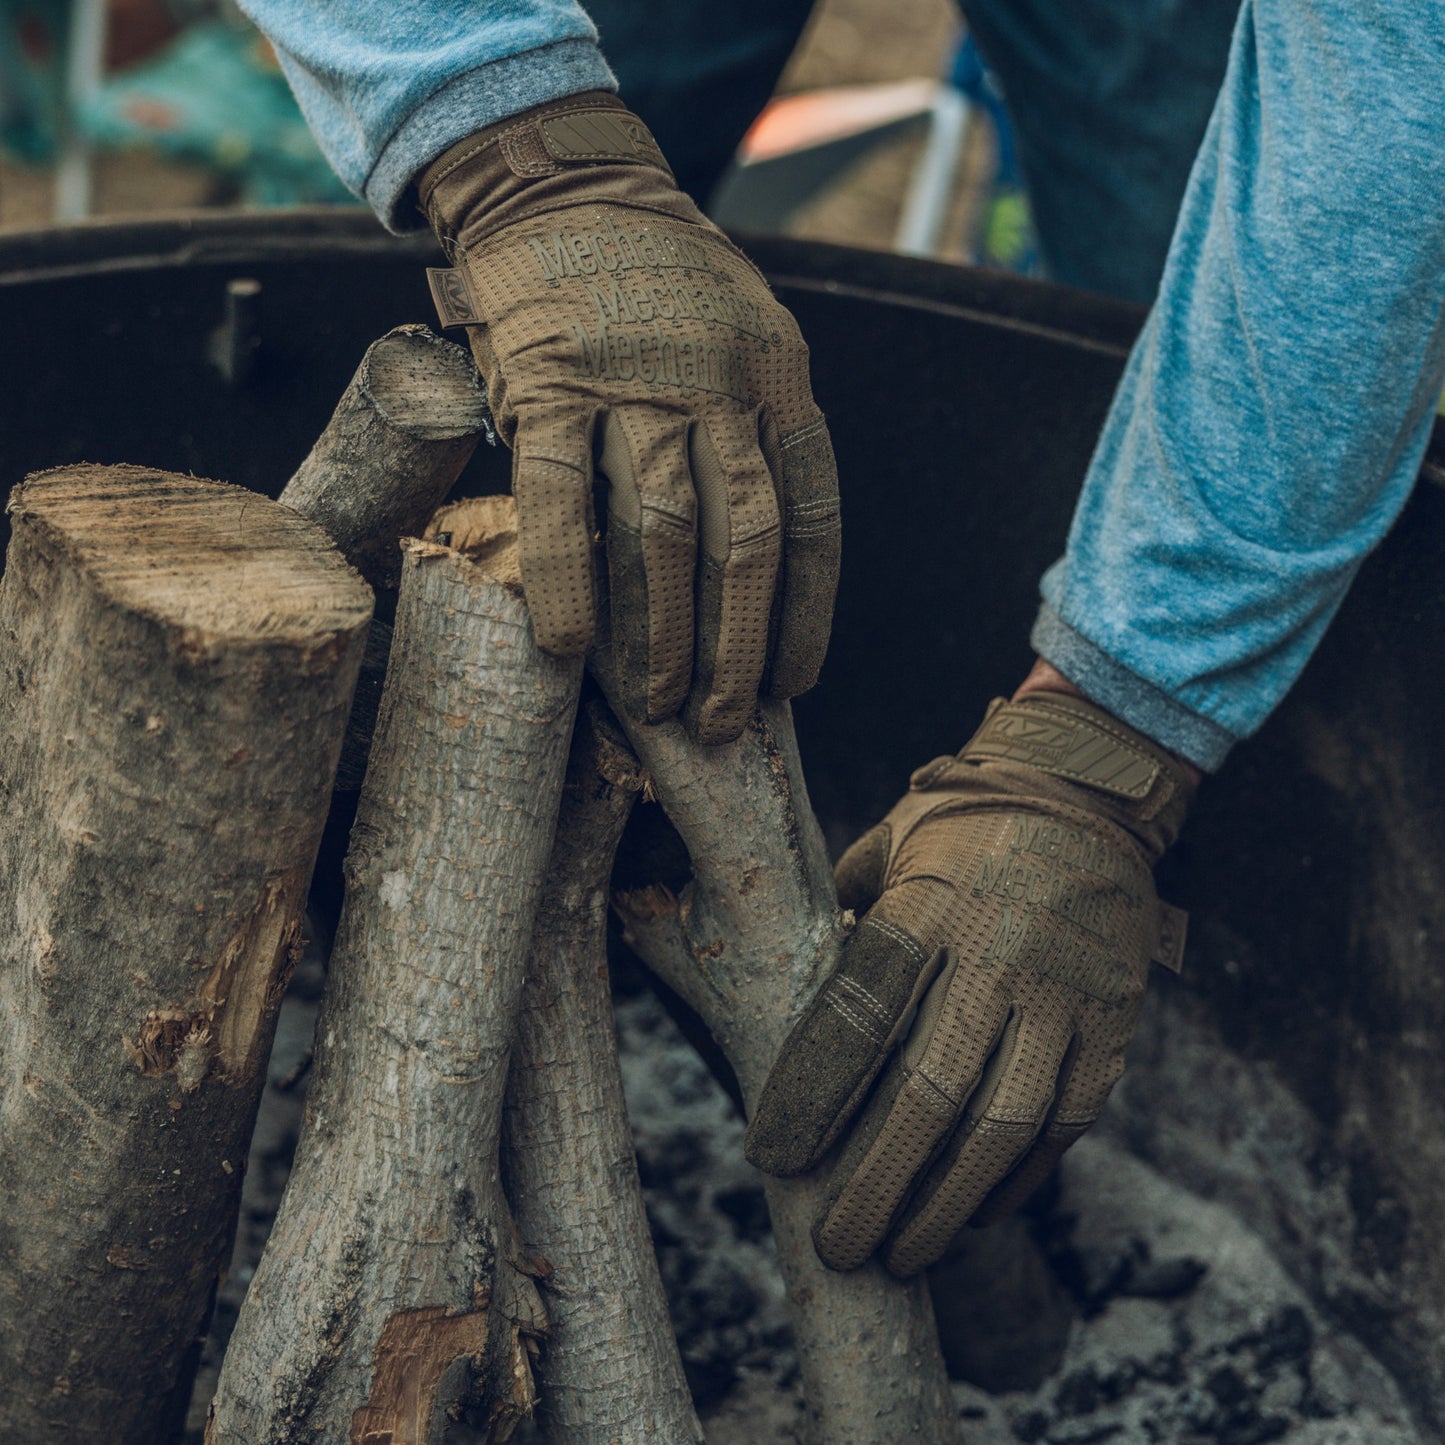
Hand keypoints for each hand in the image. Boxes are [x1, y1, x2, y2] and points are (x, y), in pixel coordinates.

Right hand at [419, 93, 839, 743]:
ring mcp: (632, 382)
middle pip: (743, 539)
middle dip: (738, 644)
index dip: (806, 609)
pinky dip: (568, 579)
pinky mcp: (548, 381)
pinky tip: (571, 648)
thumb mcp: (744, 338)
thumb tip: (750, 564)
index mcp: (778, 375)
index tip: (797, 681)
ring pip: (661, 531)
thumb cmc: (658, 285)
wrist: (563, 182)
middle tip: (724, 721)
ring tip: (660, 706)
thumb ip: (754, 432)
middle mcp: (717, 382)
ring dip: (664, 633)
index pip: (810, 514)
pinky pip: (562, 499)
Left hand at [744, 693, 1192, 1274]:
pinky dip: (1020, 1178)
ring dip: (948, 1204)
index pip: (859, 1015)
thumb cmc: (965, 824)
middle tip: (838, 1249)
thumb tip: (795, 987)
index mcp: (928, 905)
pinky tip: (976, 1213)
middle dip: (878, 1183)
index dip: (813, 1096)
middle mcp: (997, 955)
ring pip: (1004, 1125)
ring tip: (903, 1256)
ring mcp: (1062, 994)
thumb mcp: (890, 842)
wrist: (1091, 793)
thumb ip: (842, 912)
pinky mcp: (1112, 1022)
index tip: (771, 1158)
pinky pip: (1066, 1121)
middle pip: (929, 1091)